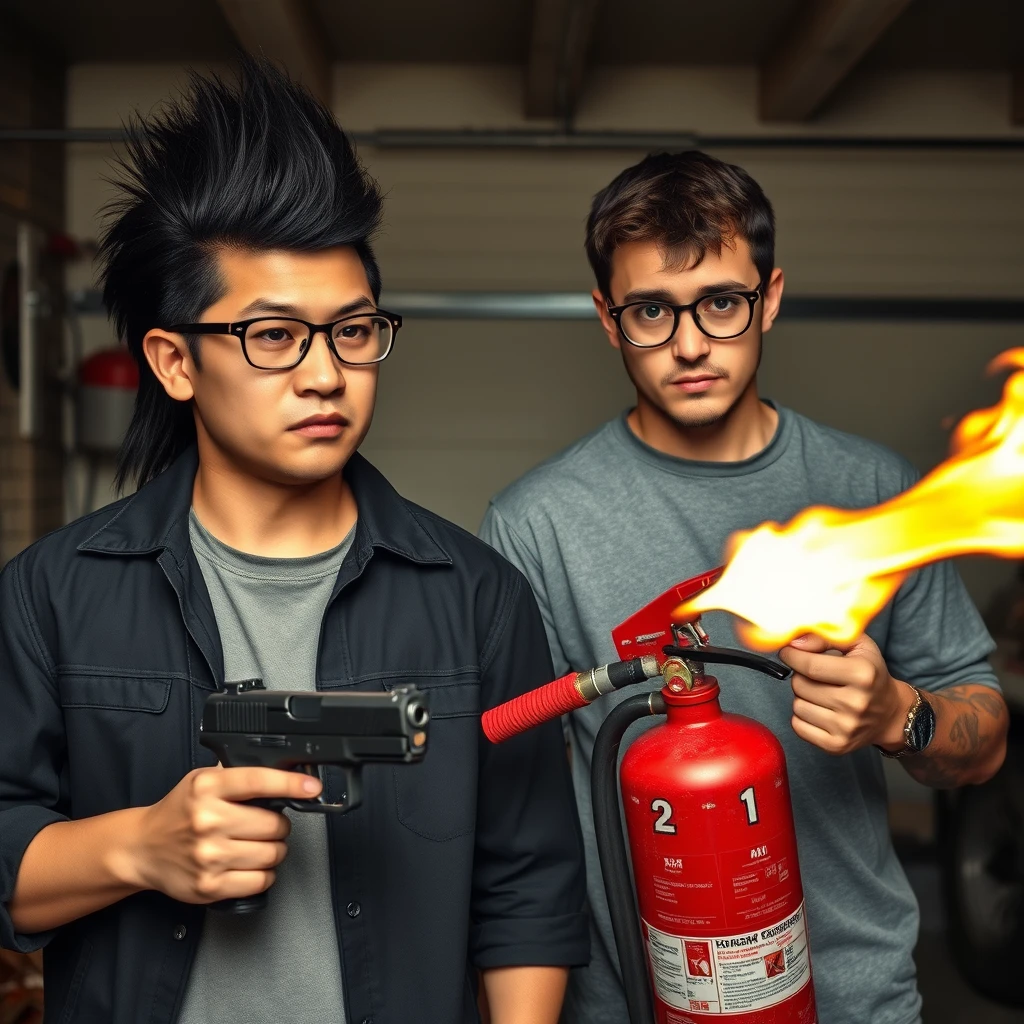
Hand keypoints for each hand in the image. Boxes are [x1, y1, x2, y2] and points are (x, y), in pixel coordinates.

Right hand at [121, 766, 321, 903]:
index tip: (313, 787)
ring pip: (272, 854)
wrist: (142, 848)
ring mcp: (208, 856)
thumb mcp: (203, 780)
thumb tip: (283, 769)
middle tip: (267, 824)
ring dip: (274, 850)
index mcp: (207, 788)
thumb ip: (238, 773)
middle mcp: (207, 821)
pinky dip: (264, 874)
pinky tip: (251, 865)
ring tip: (258, 844)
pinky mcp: (209, 886)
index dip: (292, 784)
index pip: (259, 781)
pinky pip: (260, 881)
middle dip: (279, 825)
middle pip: (274, 824)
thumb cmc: (178, 812)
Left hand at [779, 633, 915, 754]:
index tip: (788, 652)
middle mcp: (856, 703)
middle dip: (800, 675)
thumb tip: (794, 643)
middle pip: (800, 685)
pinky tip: (819, 710)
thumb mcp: (857, 645)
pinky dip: (802, 716)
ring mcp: (846, 727)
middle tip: (815, 675)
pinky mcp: (837, 746)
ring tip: (821, 693)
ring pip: (797, 705)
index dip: (792, 656)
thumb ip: (824, 636)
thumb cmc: (870, 674)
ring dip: (802, 696)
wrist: (890, 714)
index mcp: (863, 674)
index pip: (809, 665)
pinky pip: (798, 726)